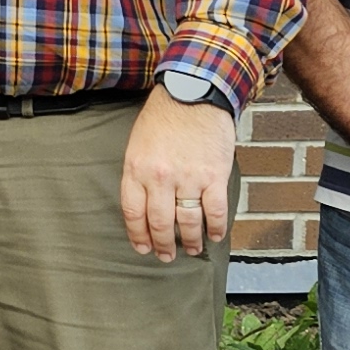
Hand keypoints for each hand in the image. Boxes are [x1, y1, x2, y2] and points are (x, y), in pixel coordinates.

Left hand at [119, 91, 238, 261]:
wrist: (193, 92)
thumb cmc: (163, 117)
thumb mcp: (137, 144)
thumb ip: (139, 174)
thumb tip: (144, 206)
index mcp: (136, 169)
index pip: (133, 213)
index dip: (138, 235)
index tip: (143, 248)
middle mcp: (160, 178)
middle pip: (159, 223)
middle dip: (163, 245)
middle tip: (166, 256)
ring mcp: (188, 178)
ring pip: (187, 222)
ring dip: (190, 241)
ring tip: (192, 249)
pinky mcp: (213, 175)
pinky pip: (215, 211)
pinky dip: (216, 228)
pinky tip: (215, 236)